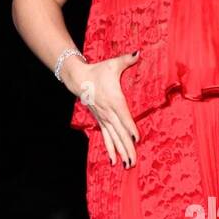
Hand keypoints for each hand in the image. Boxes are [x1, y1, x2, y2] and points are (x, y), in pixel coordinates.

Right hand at [67, 52, 141, 166]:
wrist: (79, 78)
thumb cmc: (98, 71)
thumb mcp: (113, 64)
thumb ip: (127, 60)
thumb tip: (139, 52)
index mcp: (114, 101)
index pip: (123, 116)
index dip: (130, 127)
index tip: (136, 138)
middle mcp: (108, 113)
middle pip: (119, 133)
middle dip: (127, 148)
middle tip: (134, 162)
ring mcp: (104, 119)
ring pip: (113, 139)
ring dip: (121, 152)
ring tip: (127, 165)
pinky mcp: (100, 121)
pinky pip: (106, 138)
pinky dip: (110, 149)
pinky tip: (114, 161)